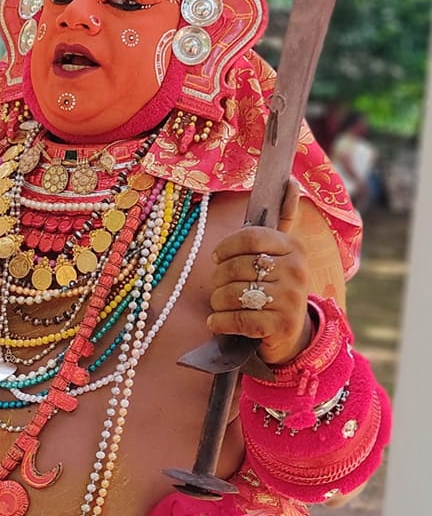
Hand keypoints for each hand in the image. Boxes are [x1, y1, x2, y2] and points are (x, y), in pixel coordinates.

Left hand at [207, 179, 311, 365]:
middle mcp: (296, 270)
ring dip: (218, 302)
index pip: (251, 237)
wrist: (293, 334)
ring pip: (234, 293)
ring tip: (220, 305)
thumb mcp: (282, 253)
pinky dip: (220, 322)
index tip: (218, 256)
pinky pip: (238, 319)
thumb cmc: (277, 288)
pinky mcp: (282, 325)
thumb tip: (290, 181)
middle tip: (218, 287)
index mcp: (294, 247)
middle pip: (237, 267)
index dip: (227, 247)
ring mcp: (291, 299)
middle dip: (218, 279)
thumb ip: (283, 219)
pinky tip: (217, 323)